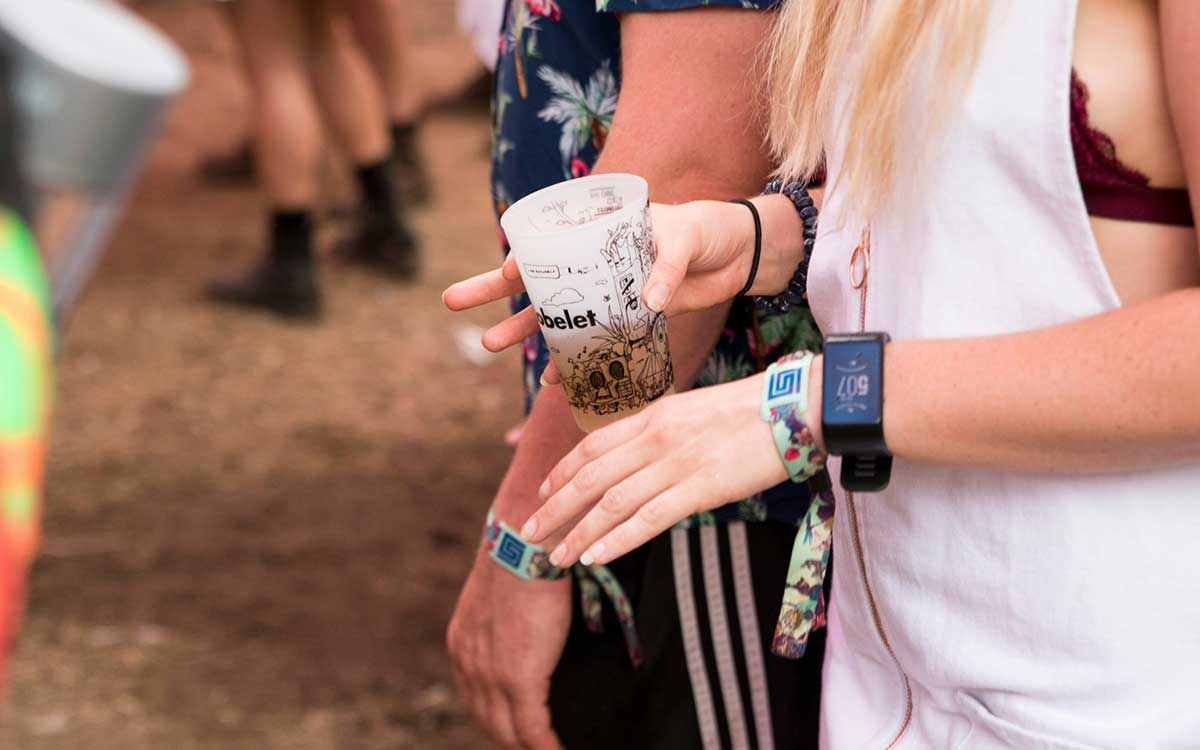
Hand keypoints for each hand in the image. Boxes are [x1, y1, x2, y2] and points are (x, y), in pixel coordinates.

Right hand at [442, 201, 760, 356]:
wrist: (741, 254)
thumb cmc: (708, 230)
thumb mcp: (686, 238)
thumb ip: (667, 265)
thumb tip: (650, 300)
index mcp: (598, 228)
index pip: (547, 240)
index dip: (521, 258)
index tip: (505, 274)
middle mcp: (592, 260)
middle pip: (534, 276)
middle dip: (491, 291)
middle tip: (452, 303)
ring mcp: (605, 292)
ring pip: (553, 313)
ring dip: (523, 330)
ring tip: (489, 346)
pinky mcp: (625, 319)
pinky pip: (588, 341)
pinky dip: (572, 360)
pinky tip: (555, 379)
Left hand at [447, 548, 570, 749]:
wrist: (522, 546)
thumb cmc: (520, 558)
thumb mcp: (499, 594)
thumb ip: (502, 620)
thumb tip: (520, 624)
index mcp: (464, 645)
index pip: (475, 697)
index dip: (494, 718)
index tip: (511, 727)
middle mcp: (470, 666)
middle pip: (488, 721)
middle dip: (509, 738)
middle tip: (531, 745)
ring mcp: (493, 676)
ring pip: (508, 731)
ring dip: (527, 746)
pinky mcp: (520, 679)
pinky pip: (533, 729)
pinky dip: (545, 746)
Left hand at [520, 371, 812, 567]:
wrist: (793, 407)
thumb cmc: (749, 410)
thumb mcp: (692, 410)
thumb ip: (660, 431)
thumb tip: (637, 454)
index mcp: (652, 415)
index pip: (592, 446)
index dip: (562, 472)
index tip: (544, 492)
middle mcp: (654, 438)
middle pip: (590, 477)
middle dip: (555, 507)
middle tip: (530, 531)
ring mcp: (675, 463)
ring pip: (612, 502)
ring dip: (578, 532)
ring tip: (556, 557)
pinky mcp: (700, 488)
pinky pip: (648, 518)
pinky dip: (617, 539)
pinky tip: (595, 556)